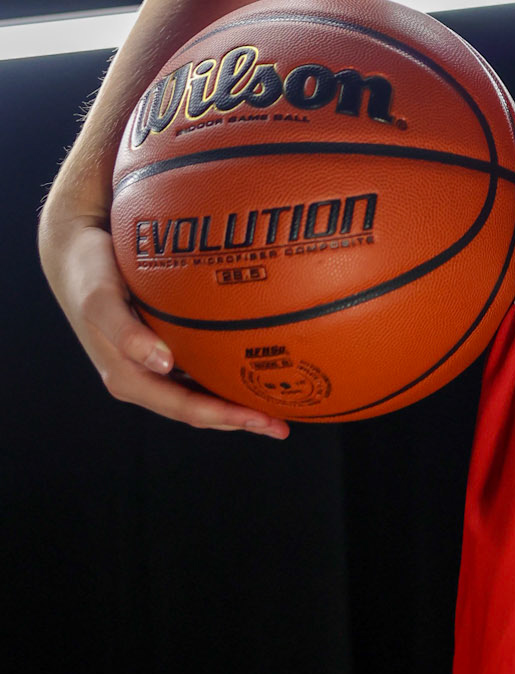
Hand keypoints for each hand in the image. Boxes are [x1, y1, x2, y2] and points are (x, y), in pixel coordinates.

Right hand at [37, 208, 289, 437]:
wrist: (73, 250)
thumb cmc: (88, 274)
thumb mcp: (101, 300)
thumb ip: (126, 332)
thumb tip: (163, 363)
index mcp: (128, 377)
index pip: (185, 408)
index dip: (225, 417)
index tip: (262, 420)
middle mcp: (143, 375)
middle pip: (197, 408)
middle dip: (237, 419)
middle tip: (282, 423)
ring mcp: (150, 362)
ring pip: (199, 390)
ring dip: (233, 400)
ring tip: (274, 401)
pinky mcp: (158, 342)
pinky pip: (196, 365)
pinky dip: (222, 371)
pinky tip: (248, 361)